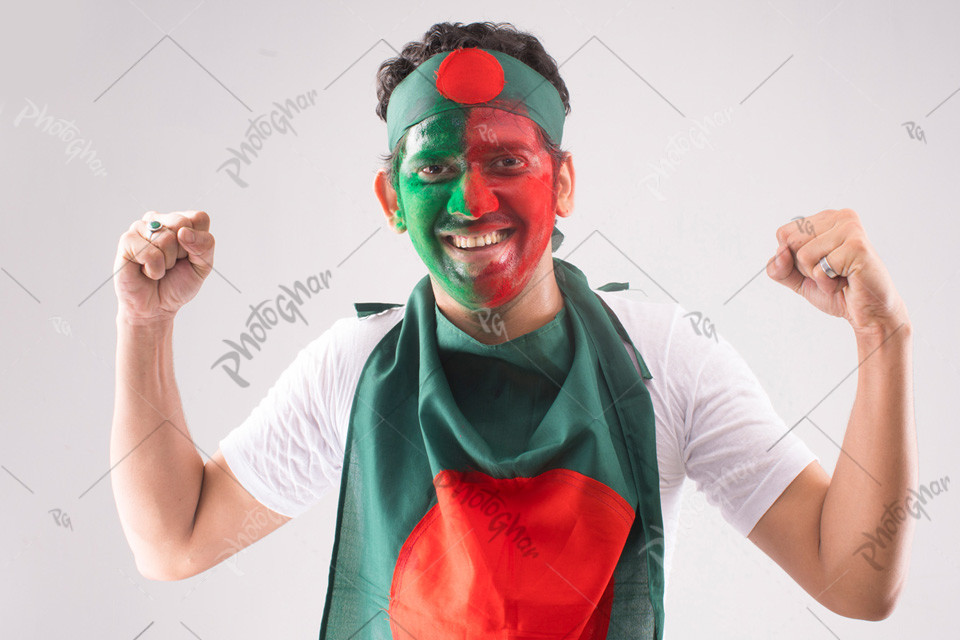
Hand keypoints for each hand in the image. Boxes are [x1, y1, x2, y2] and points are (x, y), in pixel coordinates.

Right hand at [113, 210, 214, 324]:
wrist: (155, 307)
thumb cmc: (177, 283)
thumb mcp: (203, 265)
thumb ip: (205, 245)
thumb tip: (183, 232)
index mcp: (179, 221)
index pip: (199, 218)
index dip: (199, 243)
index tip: (189, 256)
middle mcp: (159, 220)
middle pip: (182, 224)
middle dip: (182, 252)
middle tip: (171, 263)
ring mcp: (140, 228)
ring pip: (167, 238)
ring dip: (167, 262)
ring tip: (158, 268)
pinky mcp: (126, 241)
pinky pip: (151, 253)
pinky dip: (154, 270)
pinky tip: (146, 271)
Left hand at [766, 209, 908, 337]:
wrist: (868, 312)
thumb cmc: (837, 291)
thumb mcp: (797, 278)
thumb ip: (778, 267)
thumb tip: (780, 252)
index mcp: (825, 218)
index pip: (783, 233)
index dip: (793, 258)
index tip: (819, 265)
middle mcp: (840, 217)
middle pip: (790, 241)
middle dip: (804, 267)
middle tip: (831, 272)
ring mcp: (850, 229)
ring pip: (803, 255)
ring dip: (817, 276)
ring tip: (839, 276)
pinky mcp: (857, 246)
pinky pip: (819, 269)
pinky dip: (828, 284)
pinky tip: (847, 281)